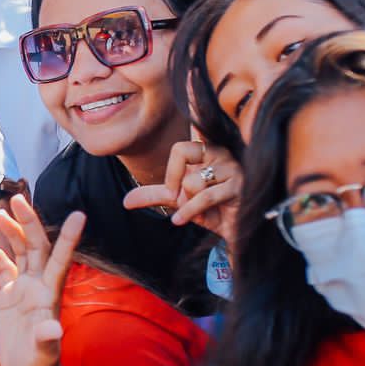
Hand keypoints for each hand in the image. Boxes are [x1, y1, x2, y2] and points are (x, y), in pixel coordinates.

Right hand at [0, 196, 82, 365]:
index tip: (79, 213)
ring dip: (14, 232)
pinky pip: (4, 269)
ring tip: (2, 211)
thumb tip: (52, 328)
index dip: (68, 237)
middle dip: (30, 222)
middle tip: (17, 198)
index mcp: (49, 294)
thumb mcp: (43, 353)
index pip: (60, 259)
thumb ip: (47, 339)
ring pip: (21, 252)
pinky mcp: (10, 297)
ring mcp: (24, 290)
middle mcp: (38, 286)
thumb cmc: (40, 365)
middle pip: (37, 246)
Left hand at [121, 140, 240, 239]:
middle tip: (176, 196)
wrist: (231, 230)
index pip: (187, 134)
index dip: (179, 148)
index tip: (174, 176)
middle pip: (182, 150)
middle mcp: (220, 153)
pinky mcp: (239, 186)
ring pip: (192, 181)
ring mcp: (232, 168)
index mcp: (206, 150)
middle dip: (173, 179)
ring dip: (188, 202)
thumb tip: (125, 201)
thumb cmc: (209, 209)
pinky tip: (180, 220)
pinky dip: (188, 212)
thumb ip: (152, 195)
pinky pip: (204, 197)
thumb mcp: (177, 199)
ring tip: (199, 209)